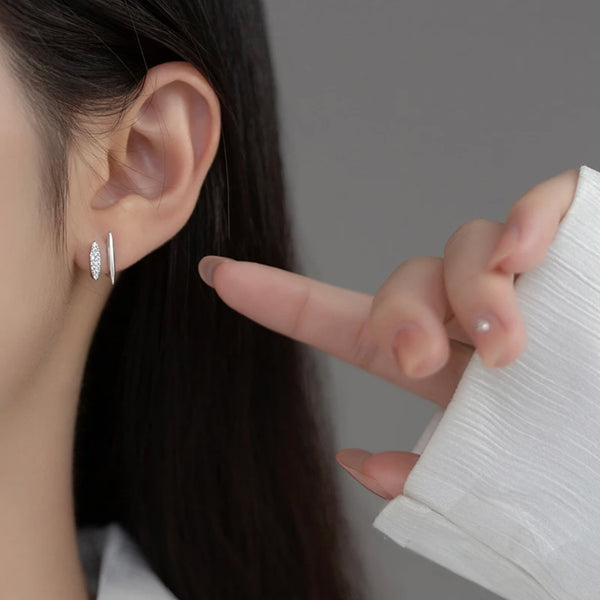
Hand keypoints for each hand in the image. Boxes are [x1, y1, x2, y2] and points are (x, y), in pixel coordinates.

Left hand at [197, 167, 578, 499]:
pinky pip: (540, 205)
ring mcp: (522, 279)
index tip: (219, 275)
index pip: (343, 321)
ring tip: (502, 340)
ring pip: (460, 246)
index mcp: (437, 364)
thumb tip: (353, 461)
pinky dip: (530, 217)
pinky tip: (526, 251)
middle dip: (401, 317)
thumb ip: (423, 479)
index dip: (279, 298)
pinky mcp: (577, 248)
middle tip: (425, 362)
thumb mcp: (493, 490)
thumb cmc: (577, 476)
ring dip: (470, 291)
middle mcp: (468, 315)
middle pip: (403, 281)